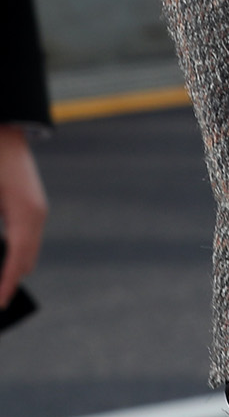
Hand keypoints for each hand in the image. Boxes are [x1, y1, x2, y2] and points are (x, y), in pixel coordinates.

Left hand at [0, 124, 47, 306]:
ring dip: (12, 268)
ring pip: (27, 250)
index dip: (6, 285)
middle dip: (9, 281)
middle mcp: (36, 213)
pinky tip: (0, 263)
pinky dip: (14, 253)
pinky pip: (25, 238)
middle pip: (26, 259)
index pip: (16, 259)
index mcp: (25, 212)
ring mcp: (37, 209)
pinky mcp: (31, 206)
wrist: (4, 131)